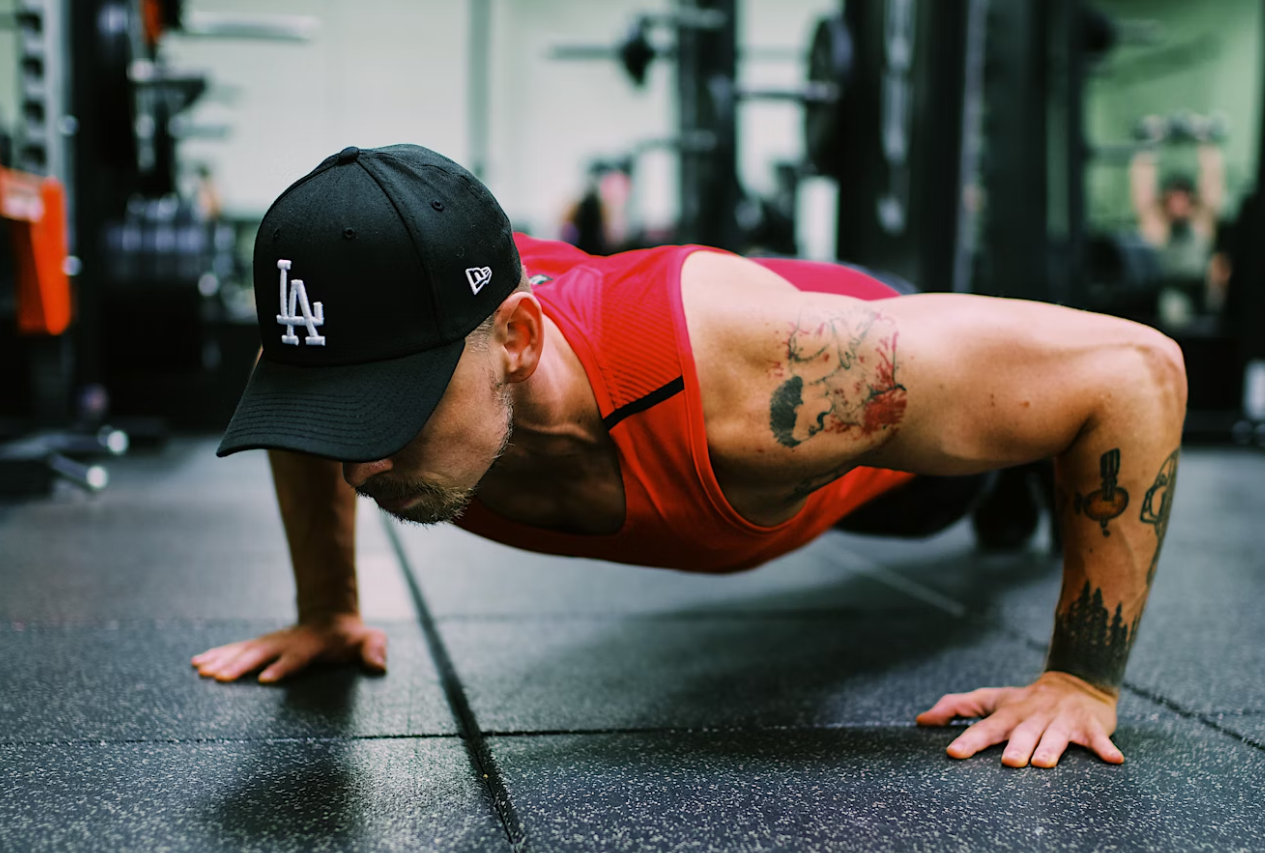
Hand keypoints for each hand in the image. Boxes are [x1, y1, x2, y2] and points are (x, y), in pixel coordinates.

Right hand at [191, 613, 386, 683]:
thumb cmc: (350, 638)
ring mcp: (271, 643)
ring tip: (200, 670)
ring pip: (243, 651)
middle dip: (240, 666)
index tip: (265, 679)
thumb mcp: (368, 641)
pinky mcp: (260, 646)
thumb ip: (374, 650)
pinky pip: (235, 650)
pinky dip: (216, 655)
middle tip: (219, 678)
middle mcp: (286, 642)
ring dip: (221, 660)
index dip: (282, 667)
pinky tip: (196, 663)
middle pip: (261, 654)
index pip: (296, 658)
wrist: (331, 618)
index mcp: (311, 645)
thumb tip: (380, 665)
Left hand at [916, 671, 1122, 767]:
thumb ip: (956, 708)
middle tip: (1009, 761)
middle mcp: (1033, 717)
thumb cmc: (1024, 700)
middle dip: (1016, 746)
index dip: (969, 739)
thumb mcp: (990, 699)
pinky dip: (1105, 747)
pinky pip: (1098, 738)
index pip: (985, 726)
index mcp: (1008, 714)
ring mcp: (1061, 720)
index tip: (954, 751)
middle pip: (1022, 733)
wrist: (1074, 682)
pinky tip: (1114, 760)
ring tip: (1044, 764)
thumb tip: (921, 720)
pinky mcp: (1089, 725)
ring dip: (1050, 748)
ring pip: (1056, 736)